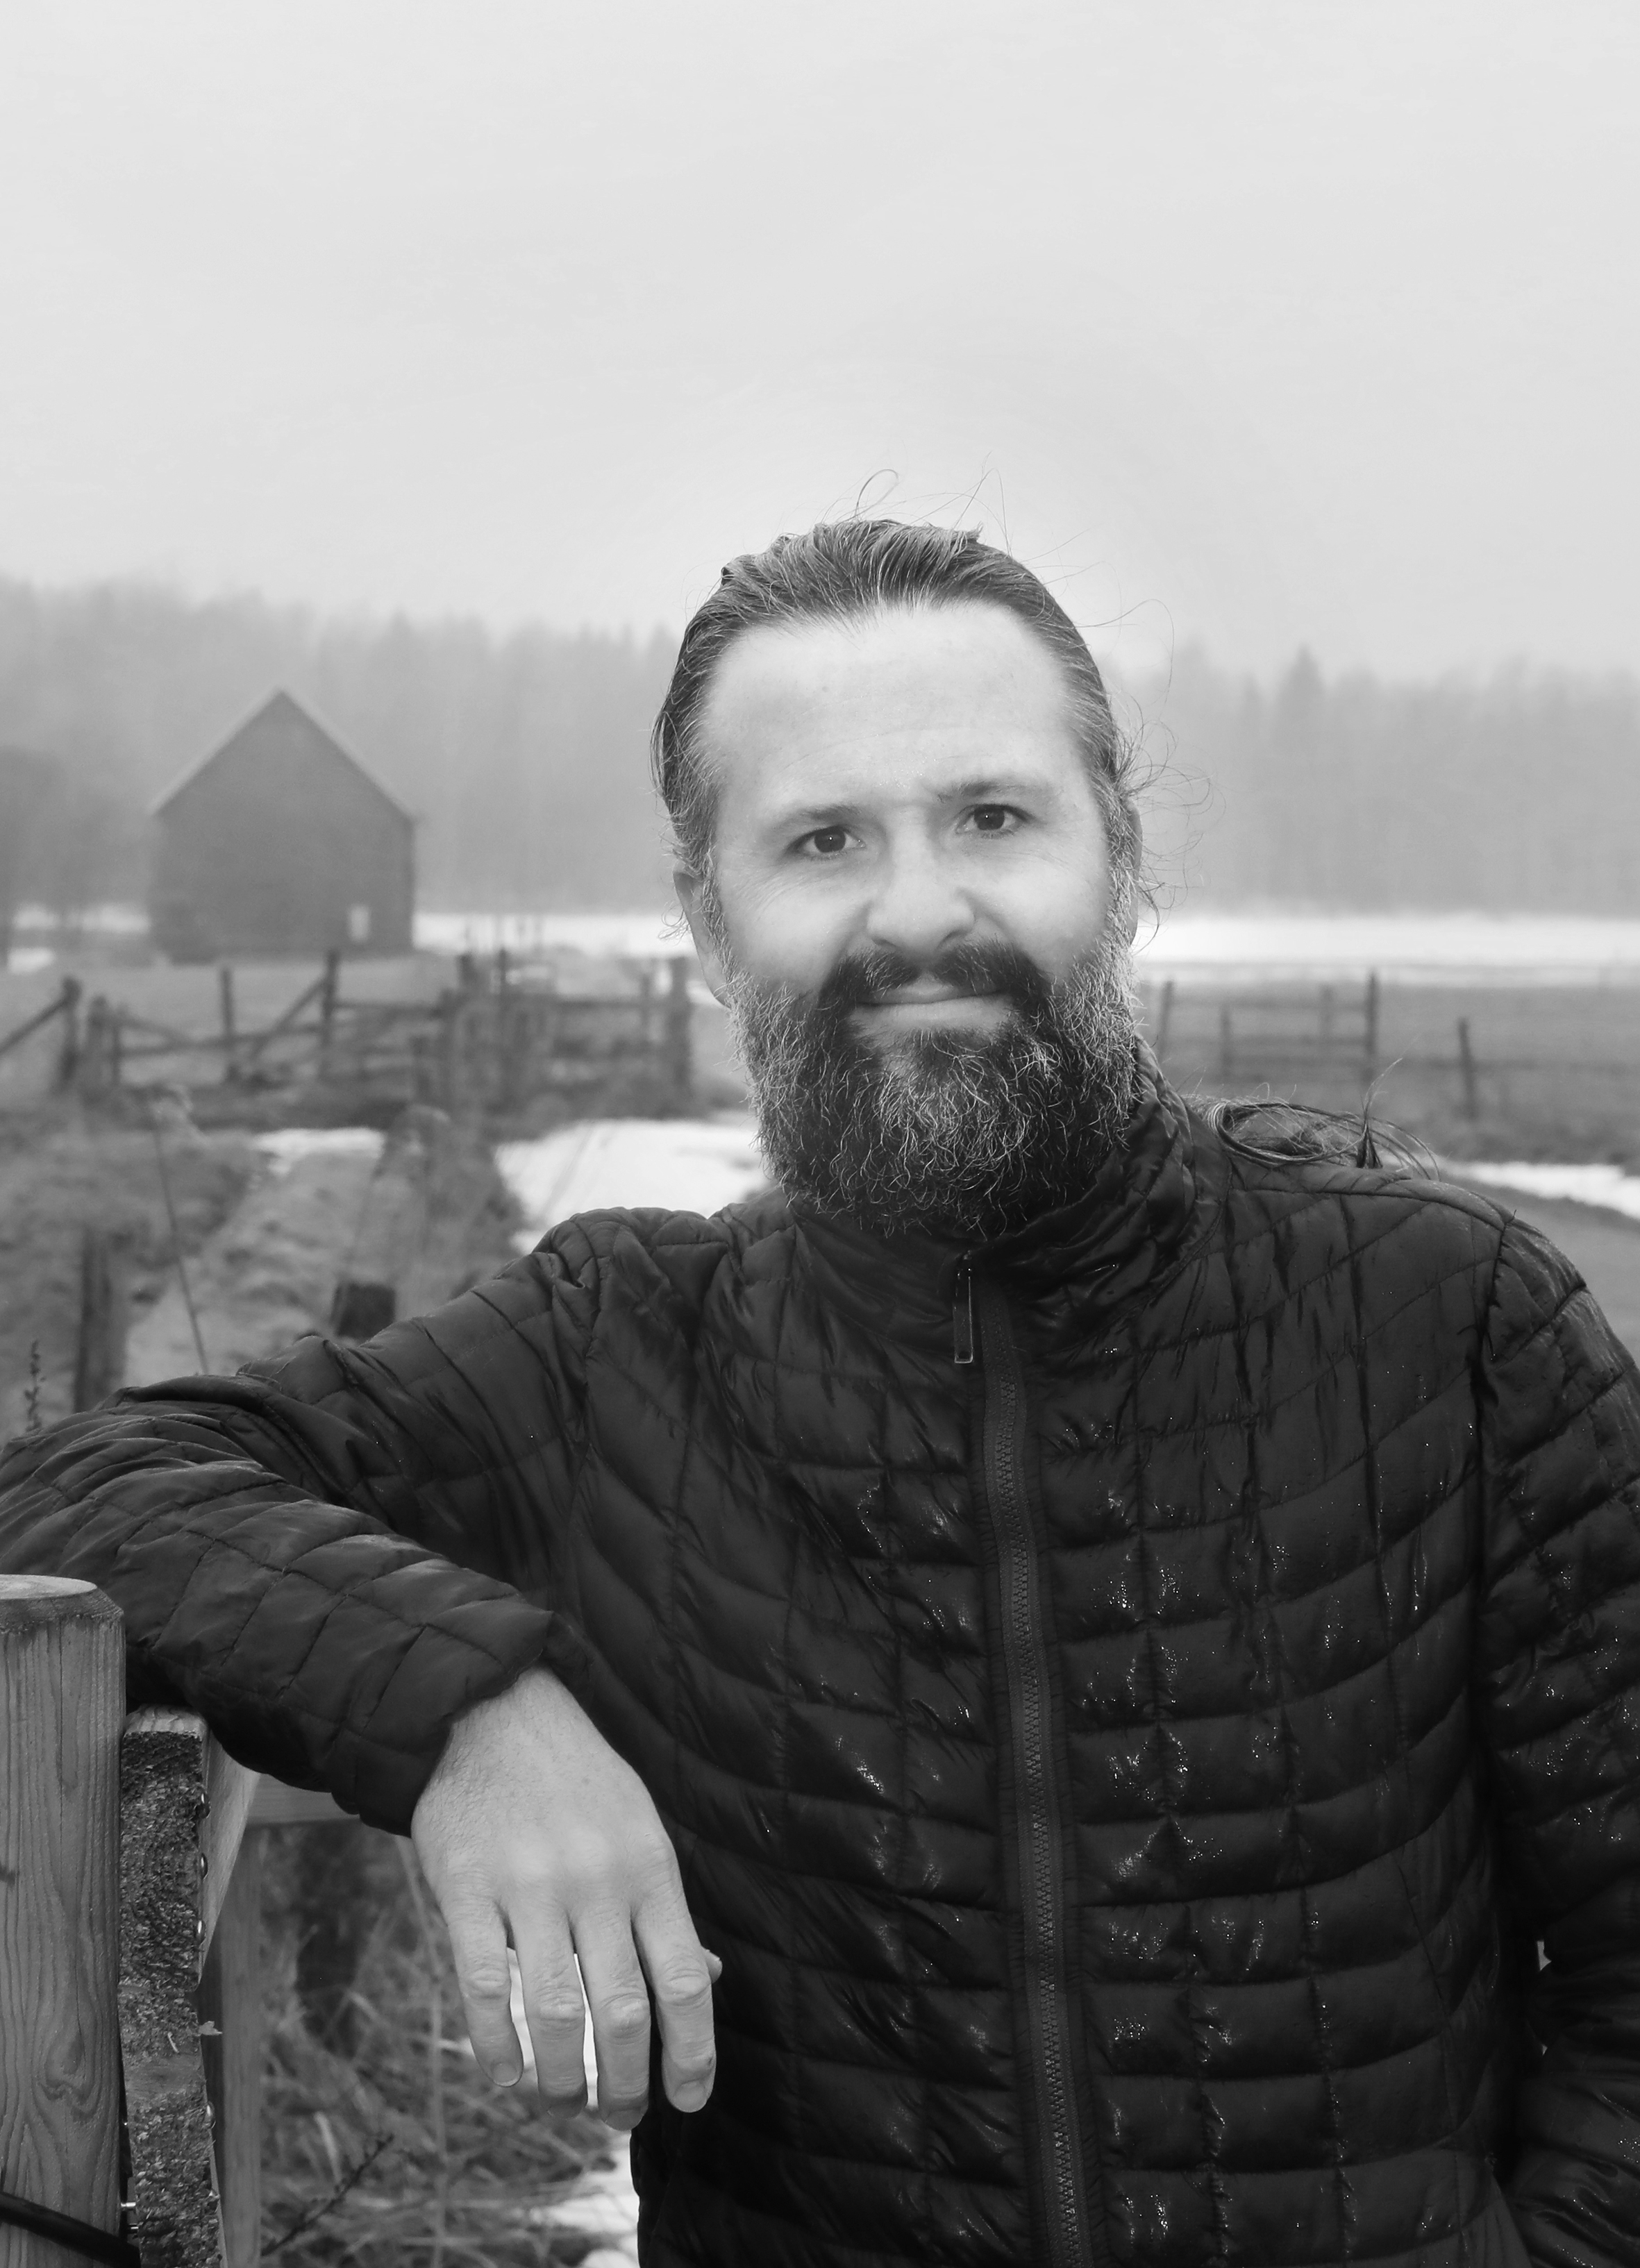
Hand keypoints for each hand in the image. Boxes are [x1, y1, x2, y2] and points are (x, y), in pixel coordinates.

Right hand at [411, 1667, 718, 2126]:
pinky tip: (507, 2076)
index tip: (688, 2101)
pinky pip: (484, 1987)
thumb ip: (662, 1909)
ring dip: (562, 2081)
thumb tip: (704, 1982)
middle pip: (621, 2012)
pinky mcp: (466, 1886)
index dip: (691, 2053)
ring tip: (565, 2103)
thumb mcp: (638, 1829)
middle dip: (625, 2084)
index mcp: (648, 1866)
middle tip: (621, 2117)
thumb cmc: (576, 1784)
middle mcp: (595, 1878)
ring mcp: (529, 1883)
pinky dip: (496, 2047)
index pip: (682, 1980)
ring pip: (554, 2014)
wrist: (491, 1713)